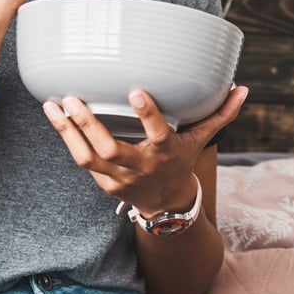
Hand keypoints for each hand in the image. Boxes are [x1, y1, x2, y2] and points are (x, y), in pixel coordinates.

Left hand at [43, 85, 249, 214]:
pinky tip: (55, 116)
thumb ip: (220, 115)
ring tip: (53, 106)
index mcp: (166, 153)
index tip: (136, 91)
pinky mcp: (104, 182)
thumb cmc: (181, 161)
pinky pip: (82, 161)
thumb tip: (241, 88)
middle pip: (110, 149)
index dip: (148, 115)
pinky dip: (68, 140)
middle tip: (73, 97)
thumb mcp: (200, 140)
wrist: (166, 205)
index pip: (158, 134)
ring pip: (87, 158)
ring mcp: (119, 178)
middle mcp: (141, 167)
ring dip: (67, 133)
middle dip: (88, 124)